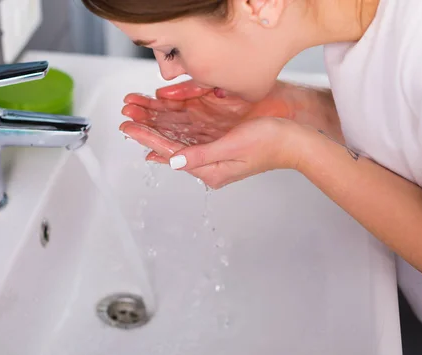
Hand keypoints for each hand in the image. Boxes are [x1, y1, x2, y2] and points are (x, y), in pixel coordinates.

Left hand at [121, 79, 297, 150]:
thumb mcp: (233, 149)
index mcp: (209, 170)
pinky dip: (173, 128)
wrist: (296, 140)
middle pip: (169, 146)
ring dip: (157, 127)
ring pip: (178, 139)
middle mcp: (208, 164)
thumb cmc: (271, 144)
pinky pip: (190, 136)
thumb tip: (172, 161)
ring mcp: (214, 154)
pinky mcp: (220, 143)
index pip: (170, 152)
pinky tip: (162, 129)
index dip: (147, 137)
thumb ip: (201, 156)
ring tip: (138, 116)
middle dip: (147, 130)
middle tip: (126, 119)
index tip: (129, 128)